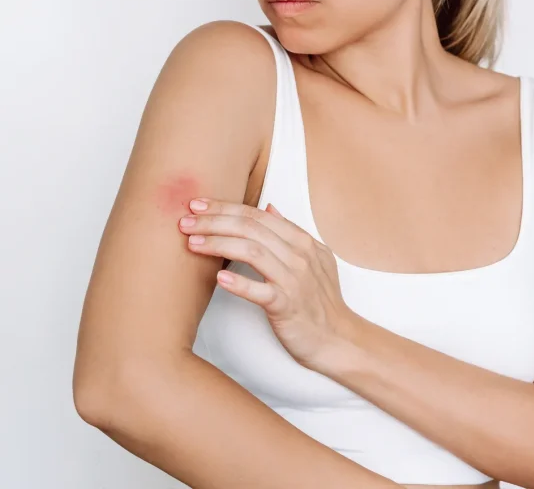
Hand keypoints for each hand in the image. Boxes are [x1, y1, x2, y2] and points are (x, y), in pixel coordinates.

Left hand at [178, 198, 356, 370]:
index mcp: (302, 242)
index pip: (257, 215)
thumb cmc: (321, 301)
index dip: (225, 207)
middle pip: (250, 228)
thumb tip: (270, 207)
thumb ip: (290, 232)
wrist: (338, 338)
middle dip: (214, 221)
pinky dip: (240, 283)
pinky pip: (262, 291)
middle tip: (185, 222)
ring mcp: (294, 280)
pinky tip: (218, 279)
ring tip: (192, 243)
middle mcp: (299, 256)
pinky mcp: (288, 306)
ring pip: (252, 252)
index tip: (198, 205)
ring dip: (218, 244)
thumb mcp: (314, 258)